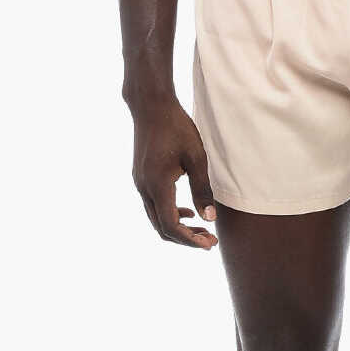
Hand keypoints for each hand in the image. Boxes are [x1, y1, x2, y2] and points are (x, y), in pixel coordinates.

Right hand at [130, 98, 217, 248]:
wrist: (151, 106)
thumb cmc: (176, 128)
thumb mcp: (197, 157)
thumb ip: (202, 190)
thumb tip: (209, 219)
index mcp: (157, 185)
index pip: (171, 225)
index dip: (190, 239)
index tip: (209, 244)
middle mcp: (144, 188)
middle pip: (161, 228)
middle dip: (185, 238)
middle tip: (209, 241)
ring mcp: (139, 183)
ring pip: (156, 218)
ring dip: (178, 227)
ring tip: (201, 230)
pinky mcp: (140, 178)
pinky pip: (153, 206)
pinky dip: (169, 214)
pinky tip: (186, 211)